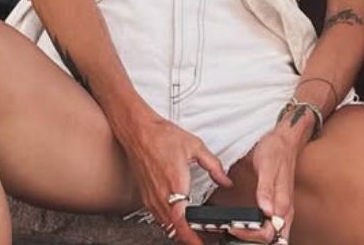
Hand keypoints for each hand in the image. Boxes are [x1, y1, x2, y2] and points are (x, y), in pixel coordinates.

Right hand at [114, 112, 233, 244]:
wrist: (138, 130)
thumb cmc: (161, 135)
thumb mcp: (195, 146)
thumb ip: (213, 166)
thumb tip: (225, 180)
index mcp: (175, 184)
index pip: (182, 221)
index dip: (191, 236)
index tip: (201, 243)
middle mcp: (161, 194)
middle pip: (174, 228)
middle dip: (189, 238)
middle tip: (202, 240)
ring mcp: (151, 196)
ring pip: (165, 225)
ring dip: (179, 232)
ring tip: (193, 234)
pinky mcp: (145, 195)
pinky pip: (157, 216)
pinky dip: (169, 223)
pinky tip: (177, 220)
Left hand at [221, 127, 300, 243]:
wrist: (283, 139)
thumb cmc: (277, 150)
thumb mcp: (268, 167)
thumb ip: (267, 190)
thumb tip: (267, 210)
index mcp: (284, 204)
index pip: (270, 232)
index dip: (252, 234)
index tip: (236, 227)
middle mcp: (284, 210)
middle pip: (270, 237)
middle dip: (251, 237)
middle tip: (232, 229)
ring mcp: (280, 208)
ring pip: (270, 233)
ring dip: (253, 234)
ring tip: (235, 228)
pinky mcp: (275, 205)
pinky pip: (268, 224)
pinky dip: (256, 228)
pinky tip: (246, 225)